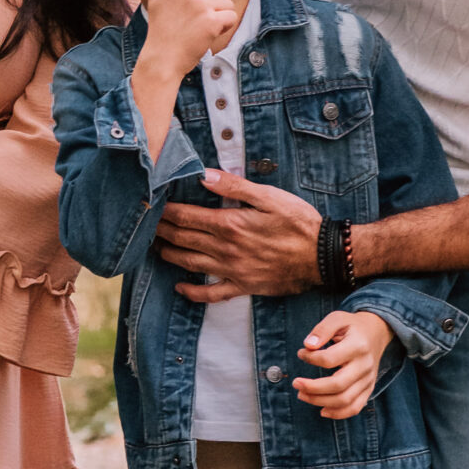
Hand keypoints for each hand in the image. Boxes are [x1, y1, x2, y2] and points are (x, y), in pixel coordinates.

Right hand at [137, 0, 238, 81]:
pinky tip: (206, 35)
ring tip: (198, 28)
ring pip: (227, 4)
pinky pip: (230, 18)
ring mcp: (202, 3)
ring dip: (218, 18)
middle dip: (215, 3)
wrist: (162, 58)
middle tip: (194, 18)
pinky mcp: (211, 20)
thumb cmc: (161, 28)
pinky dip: (223, 28)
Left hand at [159, 171, 320, 301]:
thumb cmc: (299, 222)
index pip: (186, 217)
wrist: (322, 256)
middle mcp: (226, 249)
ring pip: (190, 264)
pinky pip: (212, 293)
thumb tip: (203, 175)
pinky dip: (193, 292)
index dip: (166, 211)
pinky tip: (180, 288)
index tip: (152, 205)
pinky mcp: (243, 286)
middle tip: (146, 225)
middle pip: (183, 239)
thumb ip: (233, 186)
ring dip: (170, 255)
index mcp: (230, 224)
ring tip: (156, 248)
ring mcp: (232, 270)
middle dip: (162, 231)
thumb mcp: (269, 196)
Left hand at [293, 308, 390, 421]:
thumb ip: (322, 329)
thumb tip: (308, 345)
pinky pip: (355, 407)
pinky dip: (338, 413)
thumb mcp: (337, 318)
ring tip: (302, 395)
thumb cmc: (352, 326)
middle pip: (338, 384)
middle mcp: (365, 365)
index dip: (311, 358)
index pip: (329, 359)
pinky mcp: (368, 388)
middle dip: (313, 388)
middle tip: (296, 383)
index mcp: (358, 346)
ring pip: (345, 400)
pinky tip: (322, 410)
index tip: (301, 353)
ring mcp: (368, 379)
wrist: (376, 333)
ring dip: (320, 401)